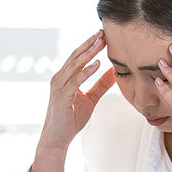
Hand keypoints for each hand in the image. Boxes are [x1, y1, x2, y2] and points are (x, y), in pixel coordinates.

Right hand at [29, 32, 114, 171]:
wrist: (57, 139)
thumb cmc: (71, 119)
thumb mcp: (91, 99)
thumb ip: (101, 85)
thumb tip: (115, 72)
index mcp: (65, 77)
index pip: (78, 57)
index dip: (89, 46)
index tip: (103, 35)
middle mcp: (59, 78)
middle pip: (75, 56)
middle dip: (89, 44)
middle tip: (102, 32)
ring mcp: (58, 86)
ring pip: (75, 65)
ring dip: (89, 53)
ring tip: (101, 42)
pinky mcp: (62, 96)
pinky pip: (75, 80)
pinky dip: (86, 71)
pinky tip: (97, 64)